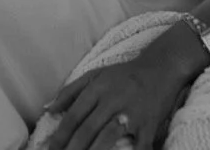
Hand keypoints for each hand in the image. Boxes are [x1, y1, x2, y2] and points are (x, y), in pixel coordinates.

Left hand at [44, 57, 188, 149]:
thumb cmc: (123, 75)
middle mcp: (112, 101)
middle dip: (71, 148)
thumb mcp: (95, 75)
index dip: (59, 135)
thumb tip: (48, 109)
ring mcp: (132, 114)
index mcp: (97, 89)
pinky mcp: (149, 125)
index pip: (74, 115)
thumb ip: (70, 91)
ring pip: (108, 136)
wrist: (161, 68)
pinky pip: (140, 146)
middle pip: (87, 128)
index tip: (48, 149)